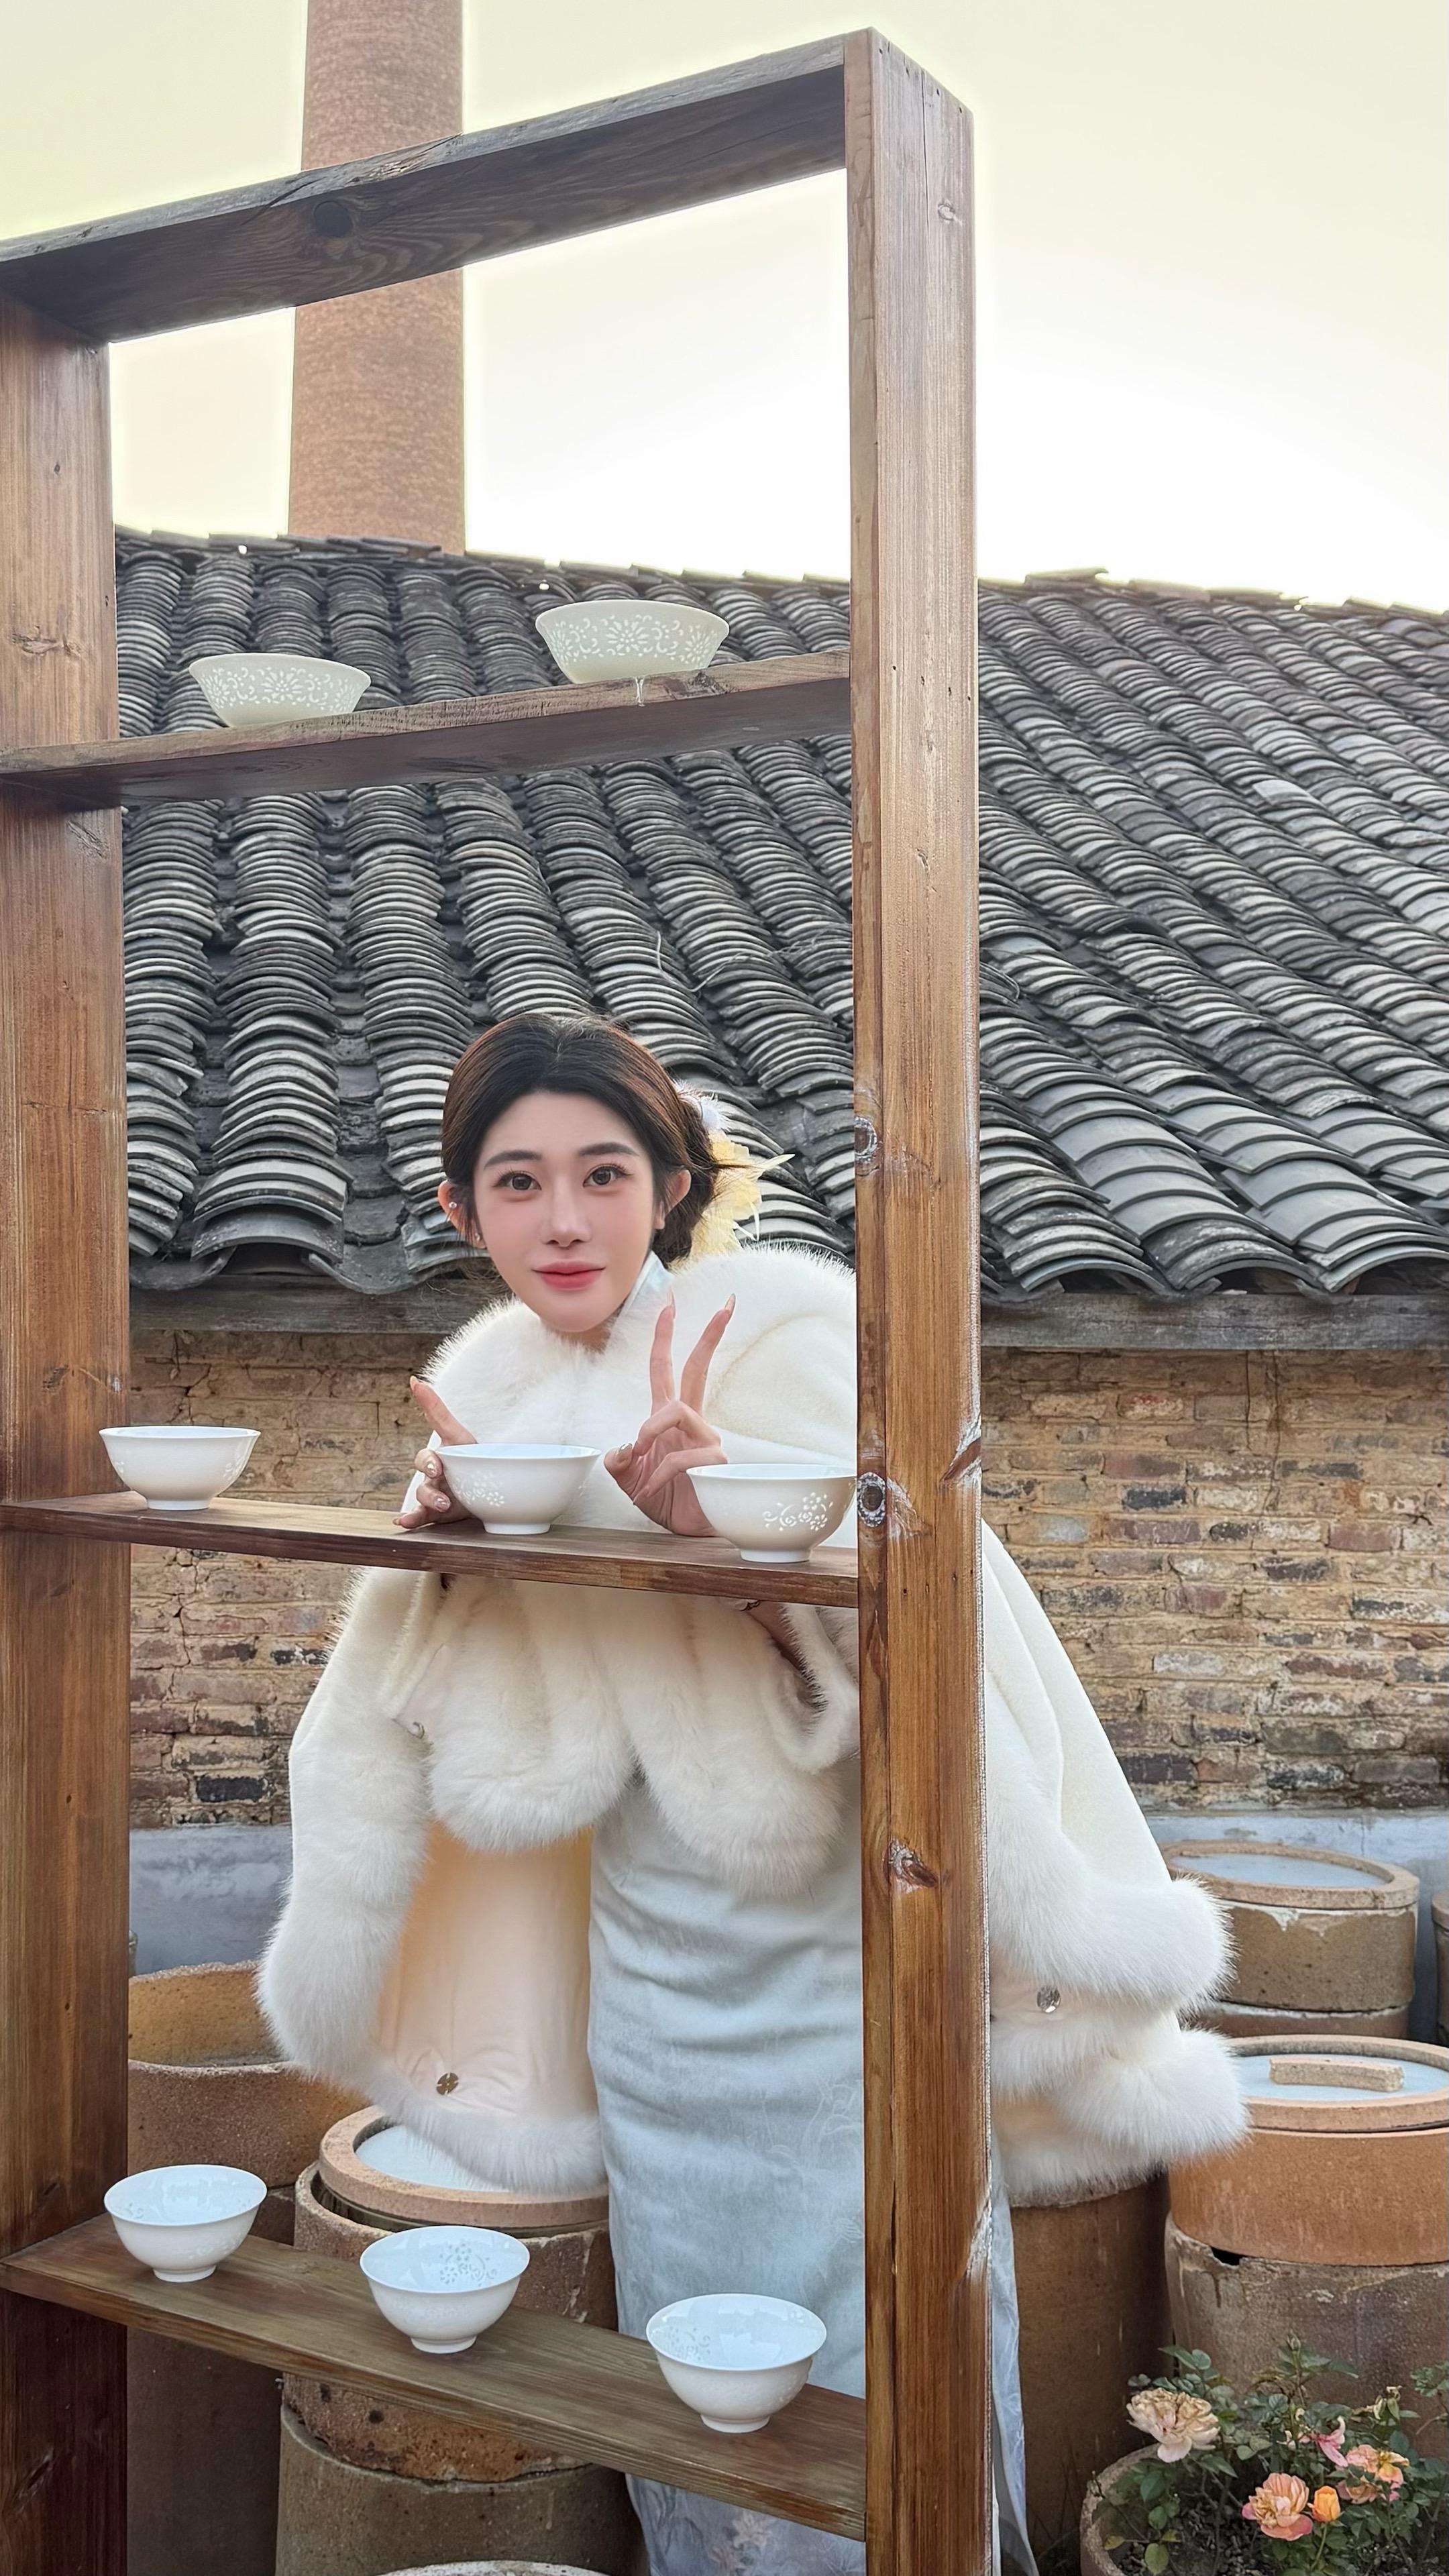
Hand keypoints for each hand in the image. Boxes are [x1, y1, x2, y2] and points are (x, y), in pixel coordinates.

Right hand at [395, 1377, 474, 1528]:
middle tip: (445, 1492)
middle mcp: (431, 1478)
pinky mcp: (437, 1513)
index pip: (425, 1458)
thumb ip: (435, 1410)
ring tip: (443, 1506)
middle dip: (431, 1486)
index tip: (437, 1466)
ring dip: (429, 1504)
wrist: (485, 1484)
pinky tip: (402, 1522)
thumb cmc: (468, 1455)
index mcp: (436, 1459)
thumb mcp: (457, 1435)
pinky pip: (420, 1517)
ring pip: (423, 1500)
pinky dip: (411, 1520)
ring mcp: (433, 1496)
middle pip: (422, 1482)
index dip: (429, 1462)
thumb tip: (413, 1379)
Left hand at [605, 1296, 733, 1535]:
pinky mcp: (715, 1460)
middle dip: (710, 1335)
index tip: (669, 1304)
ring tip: (640, 1460)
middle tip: (726, 1304)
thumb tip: (622, 1448)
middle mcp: (690, 1422)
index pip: (666, 1370)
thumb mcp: (628, 1479)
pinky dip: (657, 1474)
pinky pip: (678, 1456)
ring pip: (676, 1411)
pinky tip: (652, 1490)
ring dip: (650, 1432)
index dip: (665, 1337)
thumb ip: (618, 1460)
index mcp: (668, 1419)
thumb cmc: (664, 1501)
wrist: (686, 1532)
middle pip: (698, 1369)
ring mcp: (707, 1438)